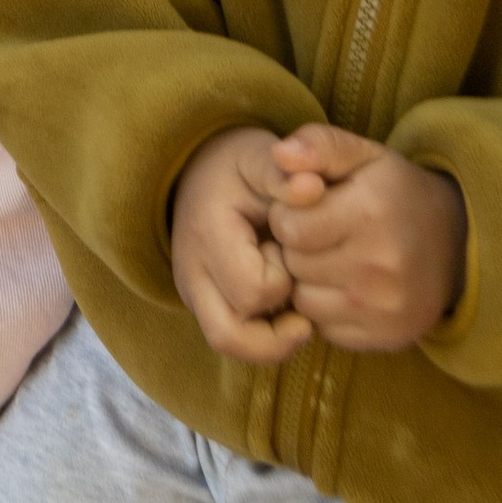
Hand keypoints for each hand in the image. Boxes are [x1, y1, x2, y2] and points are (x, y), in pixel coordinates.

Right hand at [171, 127, 311, 364]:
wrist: (202, 167)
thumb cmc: (239, 165)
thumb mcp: (262, 157)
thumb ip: (285, 174)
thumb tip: (313, 188)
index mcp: (206, 233)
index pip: (253, 289)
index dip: (284, 278)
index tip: (290, 249)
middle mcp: (190, 269)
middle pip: (231, 334)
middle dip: (276, 326)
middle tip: (300, 299)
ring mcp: (191, 290)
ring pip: (227, 344)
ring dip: (269, 341)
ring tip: (297, 316)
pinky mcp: (201, 302)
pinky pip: (231, 340)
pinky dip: (262, 338)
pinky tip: (284, 312)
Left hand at [266, 123, 467, 351]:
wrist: (455, 243)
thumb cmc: (392, 192)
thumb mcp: (361, 154)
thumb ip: (317, 144)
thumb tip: (279, 155)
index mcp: (369, 213)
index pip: (288, 227)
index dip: (287, 214)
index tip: (307, 209)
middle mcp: (380, 266)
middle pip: (294, 265)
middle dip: (296, 248)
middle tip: (320, 235)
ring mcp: (385, 308)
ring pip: (304, 301)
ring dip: (308, 281)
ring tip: (332, 259)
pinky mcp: (387, 337)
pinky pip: (326, 329)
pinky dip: (328, 310)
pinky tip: (346, 286)